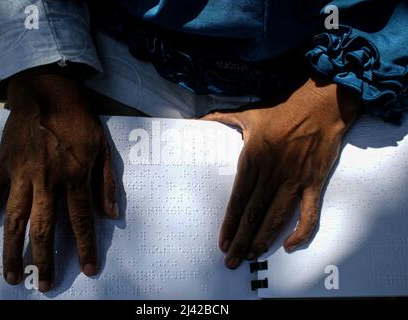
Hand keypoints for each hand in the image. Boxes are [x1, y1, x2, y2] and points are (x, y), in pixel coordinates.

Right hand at [0, 66, 117, 290]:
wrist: (47, 93)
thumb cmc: (79, 121)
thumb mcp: (104, 148)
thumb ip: (108, 182)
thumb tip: (111, 215)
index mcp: (75, 176)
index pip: (81, 220)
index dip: (86, 246)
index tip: (89, 269)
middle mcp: (48, 180)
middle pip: (45, 227)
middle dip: (46, 259)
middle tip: (46, 285)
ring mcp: (22, 175)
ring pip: (16, 219)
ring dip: (13, 250)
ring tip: (13, 276)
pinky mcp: (3, 167)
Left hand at [203, 78, 360, 268]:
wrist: (319, 106)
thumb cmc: (282, 111)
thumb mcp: (247, 113)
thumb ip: (220, 118)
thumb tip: (198, 118)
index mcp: (252, 159)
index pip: (238, 200)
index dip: (229, 224)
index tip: (222, 242)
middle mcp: (271, 174)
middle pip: (253, 215)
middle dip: (240, 240)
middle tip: (231, 261)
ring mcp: (294, 180)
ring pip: (276, 218)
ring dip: (263, 240)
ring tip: (251, 256)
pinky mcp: (314, 183)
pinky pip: (309, 213)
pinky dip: (301, 232)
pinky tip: (289, 245)